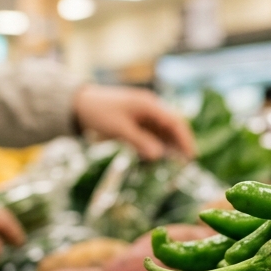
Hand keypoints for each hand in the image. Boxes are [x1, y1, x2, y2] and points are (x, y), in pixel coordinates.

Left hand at [72, 84, 195, 160]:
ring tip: (174, 167)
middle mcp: (150, 109)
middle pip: (172, 127)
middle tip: (185, 166)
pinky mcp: (136, 123)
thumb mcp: (119, 128)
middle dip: (180, 145)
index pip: (175, 121)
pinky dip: (156, 147)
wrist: (78, 103)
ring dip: (169, 148)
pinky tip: (157, 160)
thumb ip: (139, 141)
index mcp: (149, 105)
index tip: (192, 156)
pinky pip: (152, 136)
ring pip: (163, 133)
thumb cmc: (99, 112)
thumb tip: (158, 155)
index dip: (185, 139)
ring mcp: (144, 116)